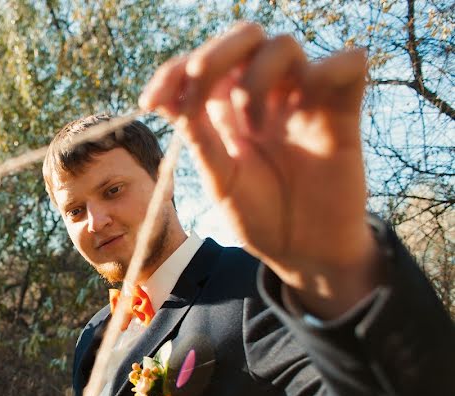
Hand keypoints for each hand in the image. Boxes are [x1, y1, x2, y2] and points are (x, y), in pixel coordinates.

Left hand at [139, 22, 380, 317]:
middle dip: (214, 53)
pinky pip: (347, 63)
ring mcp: (302, 100)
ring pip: (283, 45)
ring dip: (256, 79)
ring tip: (253, 128)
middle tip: (197, 80)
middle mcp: (265, 96)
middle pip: (244, 37)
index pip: (201, 66)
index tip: (151, 102)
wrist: (305, 255)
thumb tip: (168, 100)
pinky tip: (308, 103)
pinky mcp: (342, 111)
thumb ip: (200, 139)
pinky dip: (328, 69)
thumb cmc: (262, 217)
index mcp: (229, 110)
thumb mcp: (221, 181)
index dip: (173, 71)